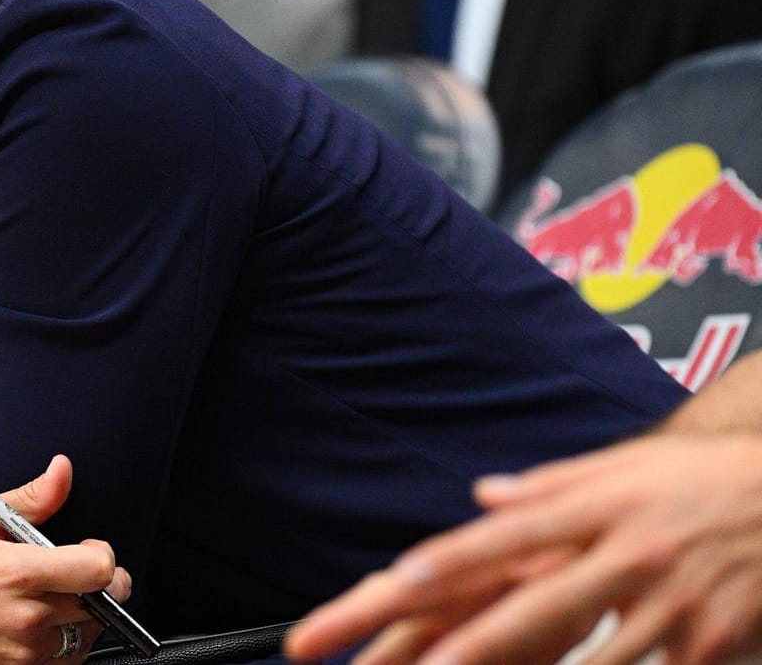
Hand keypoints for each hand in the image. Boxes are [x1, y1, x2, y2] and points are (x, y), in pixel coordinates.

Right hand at [0, 455, 128, 663]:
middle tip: (71, 574)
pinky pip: (70, 659)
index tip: (87, 550)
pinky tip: (38, 625)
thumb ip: (30, 498)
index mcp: (20, 572)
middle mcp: (29, 617)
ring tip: (48, 599)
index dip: (103, 556)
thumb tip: (63, 470)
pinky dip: (65, 642)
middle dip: (96, 585)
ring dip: (82, 615)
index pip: (101, 570)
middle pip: (104, 604)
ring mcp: (27, 652)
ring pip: (90, 633)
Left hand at [286, 433, 761, 664]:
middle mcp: (633, 553)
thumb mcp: (630, 466)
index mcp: (603, 505)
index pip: (511, 533)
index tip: (399, 578)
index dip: (454, 557)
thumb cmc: (708, 480)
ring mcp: (676, 605)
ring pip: (599, 660)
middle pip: (544, 604)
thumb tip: (483, 496)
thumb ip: (553, 486)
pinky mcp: (714, 645)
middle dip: (481, 642)